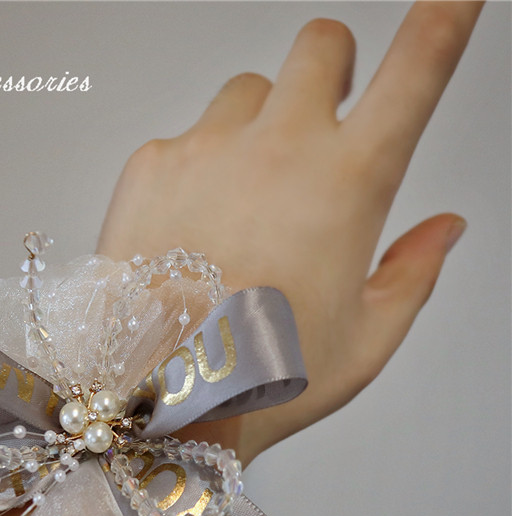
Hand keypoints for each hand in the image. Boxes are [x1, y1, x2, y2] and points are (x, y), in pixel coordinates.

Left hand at [98, 1, 481, 463]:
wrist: (158, 396)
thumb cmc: (262, 379)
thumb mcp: (364, 343)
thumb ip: (412, 275)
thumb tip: (444, 229)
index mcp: (350, 184)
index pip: (418, 68)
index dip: (446, 17)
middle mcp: (280, 149)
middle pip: (319, 44)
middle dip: (330, 69)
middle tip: (321, 120)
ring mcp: (208, 149)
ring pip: (246, 92)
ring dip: (257, 125)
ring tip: (244, 202)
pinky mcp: (151, 163)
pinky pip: (185, 137)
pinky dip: (197, 167)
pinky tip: (191, 229)